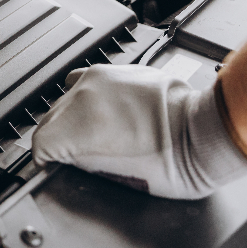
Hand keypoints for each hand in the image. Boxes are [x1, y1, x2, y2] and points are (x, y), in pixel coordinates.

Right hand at [31, 64, 246, 198]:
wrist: (205, 134)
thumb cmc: (176, 161)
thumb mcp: (119, 177)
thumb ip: (82, 163)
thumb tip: (68, 159)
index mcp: (83, 123)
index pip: (40, 142)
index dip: (45, 161)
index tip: (51, 167)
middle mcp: (87, 94)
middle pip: (50, 119)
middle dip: (58, 140)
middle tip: (75, 159)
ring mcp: (101, 78)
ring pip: (65, 98)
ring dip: (70, 117)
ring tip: (90, 136)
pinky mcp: (117, 70)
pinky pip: (86, 84)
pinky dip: (87, 99)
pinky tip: (103, 114)